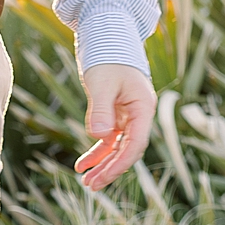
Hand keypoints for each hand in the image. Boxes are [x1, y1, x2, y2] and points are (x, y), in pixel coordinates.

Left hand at [75, 63, 156, 189]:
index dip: (120, 163)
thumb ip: (101, 109)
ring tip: (86, 182)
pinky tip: (81, 165)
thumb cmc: (107, 56)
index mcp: (143, 108)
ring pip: (118, 147)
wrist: (106, 38)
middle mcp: (139, 115)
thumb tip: (99, 135)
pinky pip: (108, 139)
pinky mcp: (116, 114)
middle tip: (91, 187)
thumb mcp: (101, 83)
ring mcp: (128, 116)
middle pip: (128, 150)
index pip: (136, 143)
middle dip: (110, 169)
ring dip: (103, 164)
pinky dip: (96, 152)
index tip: (103, 177)